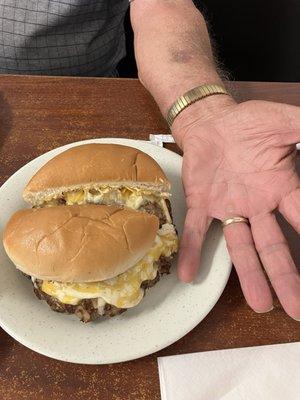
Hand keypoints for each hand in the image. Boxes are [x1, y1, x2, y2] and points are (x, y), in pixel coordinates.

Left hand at [173, 98, 299, 319]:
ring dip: (248, 274)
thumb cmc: (249, 123)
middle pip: (272, 246)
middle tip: (295, 307)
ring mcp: (229, 207)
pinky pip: (195, 230)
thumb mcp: (284, 123)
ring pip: (240, 246)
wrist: (212, 121)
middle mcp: (257, 205)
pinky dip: (191, 250)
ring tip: (259, 304)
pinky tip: (188, 274)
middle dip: (284, 275)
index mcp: (281, 188)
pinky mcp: (202, 203)